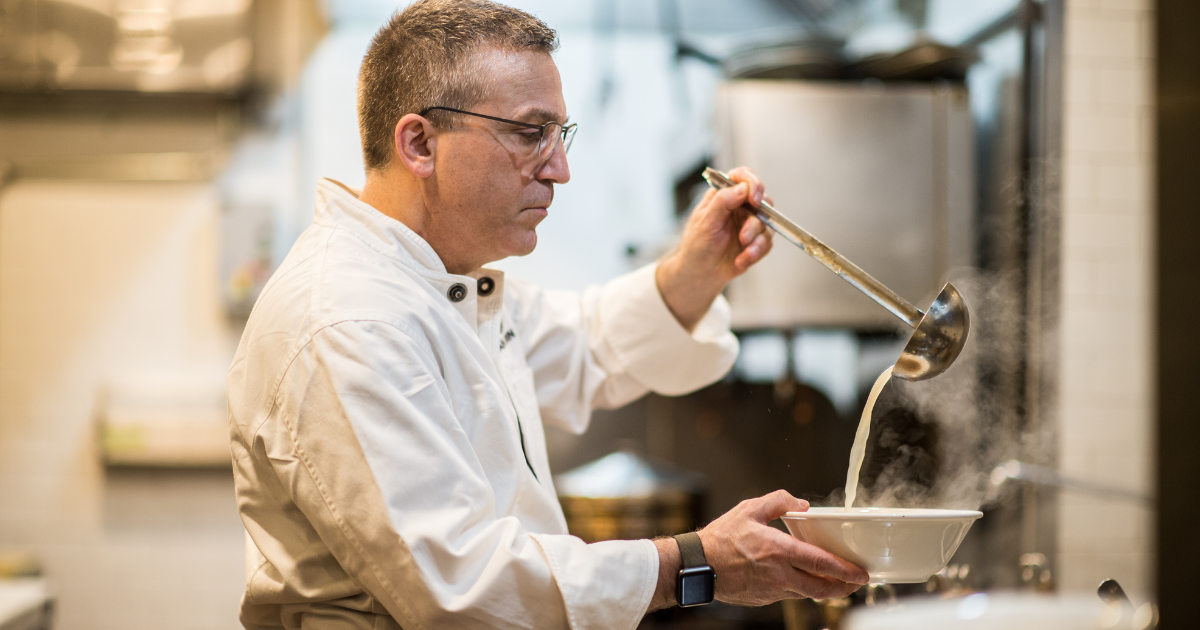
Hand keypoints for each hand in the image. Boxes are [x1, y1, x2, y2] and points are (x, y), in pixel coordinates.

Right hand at [649, 490, 867, 610]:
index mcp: (779, 551)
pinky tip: (800, 580)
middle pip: (821, 588)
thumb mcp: (749, 509)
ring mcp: (771, 591)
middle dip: (843, 588)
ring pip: (806, 594)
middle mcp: (780, 575)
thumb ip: (779, 502)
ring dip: (823, 590)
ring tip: (833, 583)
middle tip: (855, 584)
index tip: (861, 573)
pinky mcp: (763, 600)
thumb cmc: (720, 538)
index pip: (822, 564)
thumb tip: (801, 504)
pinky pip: (788, 595)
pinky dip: (799, 589)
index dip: (845, 571)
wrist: (697, 566)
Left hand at [655, 166, 773, 330]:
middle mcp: (740, 206)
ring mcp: (750, 223)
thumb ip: (722, 202)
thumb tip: (742, 188)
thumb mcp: (705, 222)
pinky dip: (755, 253)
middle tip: (744, 236)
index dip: (752, 183)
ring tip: (743, 252)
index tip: (753, 198)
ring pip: (766, 224)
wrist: (700, 272)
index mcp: (724, 196)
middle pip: (762, 201)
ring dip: (755, 240)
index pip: (743, 177)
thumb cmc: (697, 245)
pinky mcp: (756, 241)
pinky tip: (741, 260)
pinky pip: (766, 243)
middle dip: (755, 221)